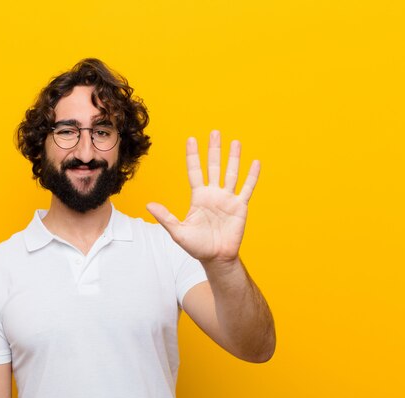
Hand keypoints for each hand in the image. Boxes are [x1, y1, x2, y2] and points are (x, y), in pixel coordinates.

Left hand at [147, 130, 259, 264]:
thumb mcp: (178, 231)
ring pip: (231, 173)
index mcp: (198, 197)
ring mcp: (227, 199)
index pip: (195, 171)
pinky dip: (251, 176)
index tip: (191, 139)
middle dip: (214, 150)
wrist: (216, 258)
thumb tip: (149, 205)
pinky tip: (255, 163)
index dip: (193, 156)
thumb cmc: (197, 246)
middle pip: (214, 167)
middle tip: (215, 132)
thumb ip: (165, 217)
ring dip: (233, 158)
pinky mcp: (240, 207)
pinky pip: (247, 189)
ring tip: (235, 142)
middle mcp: (213, 194)